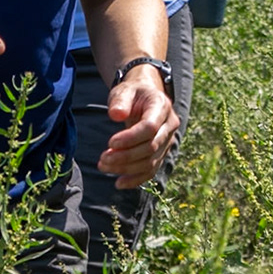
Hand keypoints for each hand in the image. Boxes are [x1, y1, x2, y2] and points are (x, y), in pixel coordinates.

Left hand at [96, 64, 180, 188]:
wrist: (144, 97)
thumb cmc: (132, 93)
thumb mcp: (123, 91)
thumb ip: (119, 101)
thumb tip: (116, 115)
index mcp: (161, 106)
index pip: (150, 127)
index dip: (130, 138)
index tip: (110, 143)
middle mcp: (170, 125)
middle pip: (151, 147)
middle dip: (125, 156)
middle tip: (102, 159)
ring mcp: (168, 140)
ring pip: (151, 161)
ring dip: (127, 168)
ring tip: (104, 167)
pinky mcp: (162, 152)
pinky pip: (152, 170)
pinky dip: (136, 179)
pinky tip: (119, 183)